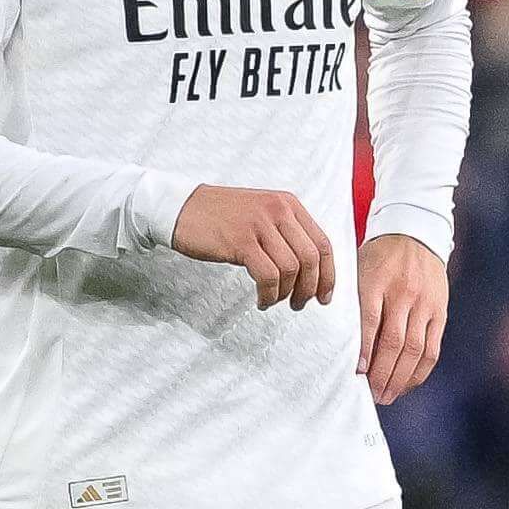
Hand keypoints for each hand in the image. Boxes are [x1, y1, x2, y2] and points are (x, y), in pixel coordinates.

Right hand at [174, 183, 337, 308]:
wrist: (180, 207)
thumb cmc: (219, 216)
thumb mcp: (261, 214)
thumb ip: (286, 233)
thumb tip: (309, 270)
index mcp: (289, 204)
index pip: (322, 243)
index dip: (328, 274)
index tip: (325, 296)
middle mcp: (279, 211)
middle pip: (311, 258)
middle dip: (310, 288)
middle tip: (299, 304)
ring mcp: (259, 225)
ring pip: (291, 269)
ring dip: (286, 293)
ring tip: (274, 301)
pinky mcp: (241, 241)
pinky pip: (268, 275)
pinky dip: (269, 294)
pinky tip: (261, 300)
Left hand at [358, 234, 448, 401]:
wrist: (415, 232)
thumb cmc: (377, 257)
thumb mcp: (359, 269)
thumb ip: (353, 302)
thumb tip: (343, 345)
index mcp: (377, 281)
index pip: (371, 322)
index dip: (364, 351)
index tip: (357, 374)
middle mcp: (404, 293)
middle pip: (395, 342)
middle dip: (382, 374)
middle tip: (370, 395)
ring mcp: (425, 304)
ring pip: (415, 349)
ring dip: (400, 378)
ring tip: (387, 396)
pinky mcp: (439, 312)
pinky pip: (432, 348)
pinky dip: (419, 371)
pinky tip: (406, 384)